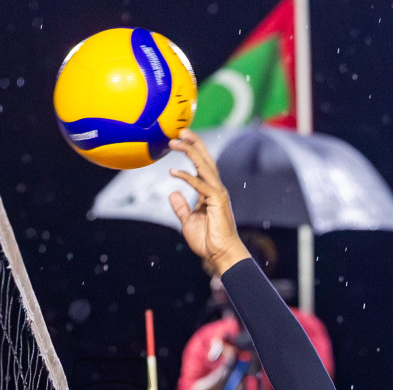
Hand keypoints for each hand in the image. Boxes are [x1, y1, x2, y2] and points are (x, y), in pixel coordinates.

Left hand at [167, 131, 249, 274]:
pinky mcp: (217, 201)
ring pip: (204, 166)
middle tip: (181, 130)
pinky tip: (173, 172)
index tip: (180, 139)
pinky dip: (187, 177)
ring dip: (189, 152)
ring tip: (175, 142)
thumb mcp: (188, 221)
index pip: (202, 165)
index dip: (193, 150)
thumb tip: (172, 193)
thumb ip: (181, 207)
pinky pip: (200, 185)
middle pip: (205, 159)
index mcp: (209, 191)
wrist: (220, 255)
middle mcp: (215, 188)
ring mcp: (218, 193)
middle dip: (194, 143)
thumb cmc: (207, 240)